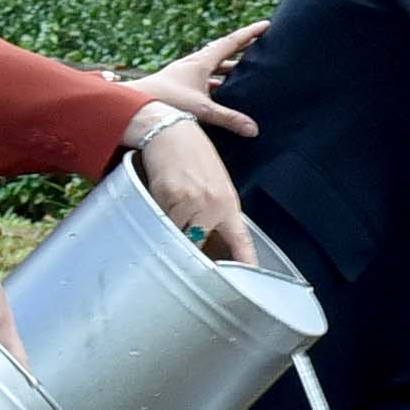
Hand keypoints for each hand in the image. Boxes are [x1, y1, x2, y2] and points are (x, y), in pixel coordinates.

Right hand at [121, 112, 252, 264]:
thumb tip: (212, 238)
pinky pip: (160, 222)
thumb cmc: (194, 155)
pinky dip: (158, 218)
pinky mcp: (166, 198)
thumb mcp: (217, 182)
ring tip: (171, 206)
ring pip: (177, 236)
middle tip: (183, 230)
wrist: (170, 132)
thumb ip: (218, 211)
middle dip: (191, 246)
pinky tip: (161, 198)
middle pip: (199, 246)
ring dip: (171, 230)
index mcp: (228, 203)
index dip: (246, 262)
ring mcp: (189, 203)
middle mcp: (211, 205)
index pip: (241, 240)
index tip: (251, 277)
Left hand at [125, 22, 264, 137]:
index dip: (250, 34)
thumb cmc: (165, 102)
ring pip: (213, 66)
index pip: (231, 43)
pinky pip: (205, 79)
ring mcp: (185, 74)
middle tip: (259, 43)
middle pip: (224, 52)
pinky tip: (221, 92)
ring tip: (244, 71)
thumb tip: (254, 129)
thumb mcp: (202, 110)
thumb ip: (228, 119)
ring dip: (229, 67)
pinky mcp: (180, 85)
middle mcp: (194, 64)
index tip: (266, 25)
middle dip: (242, 48)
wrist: (133, 104)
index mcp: (201, 63)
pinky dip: (217, 82)